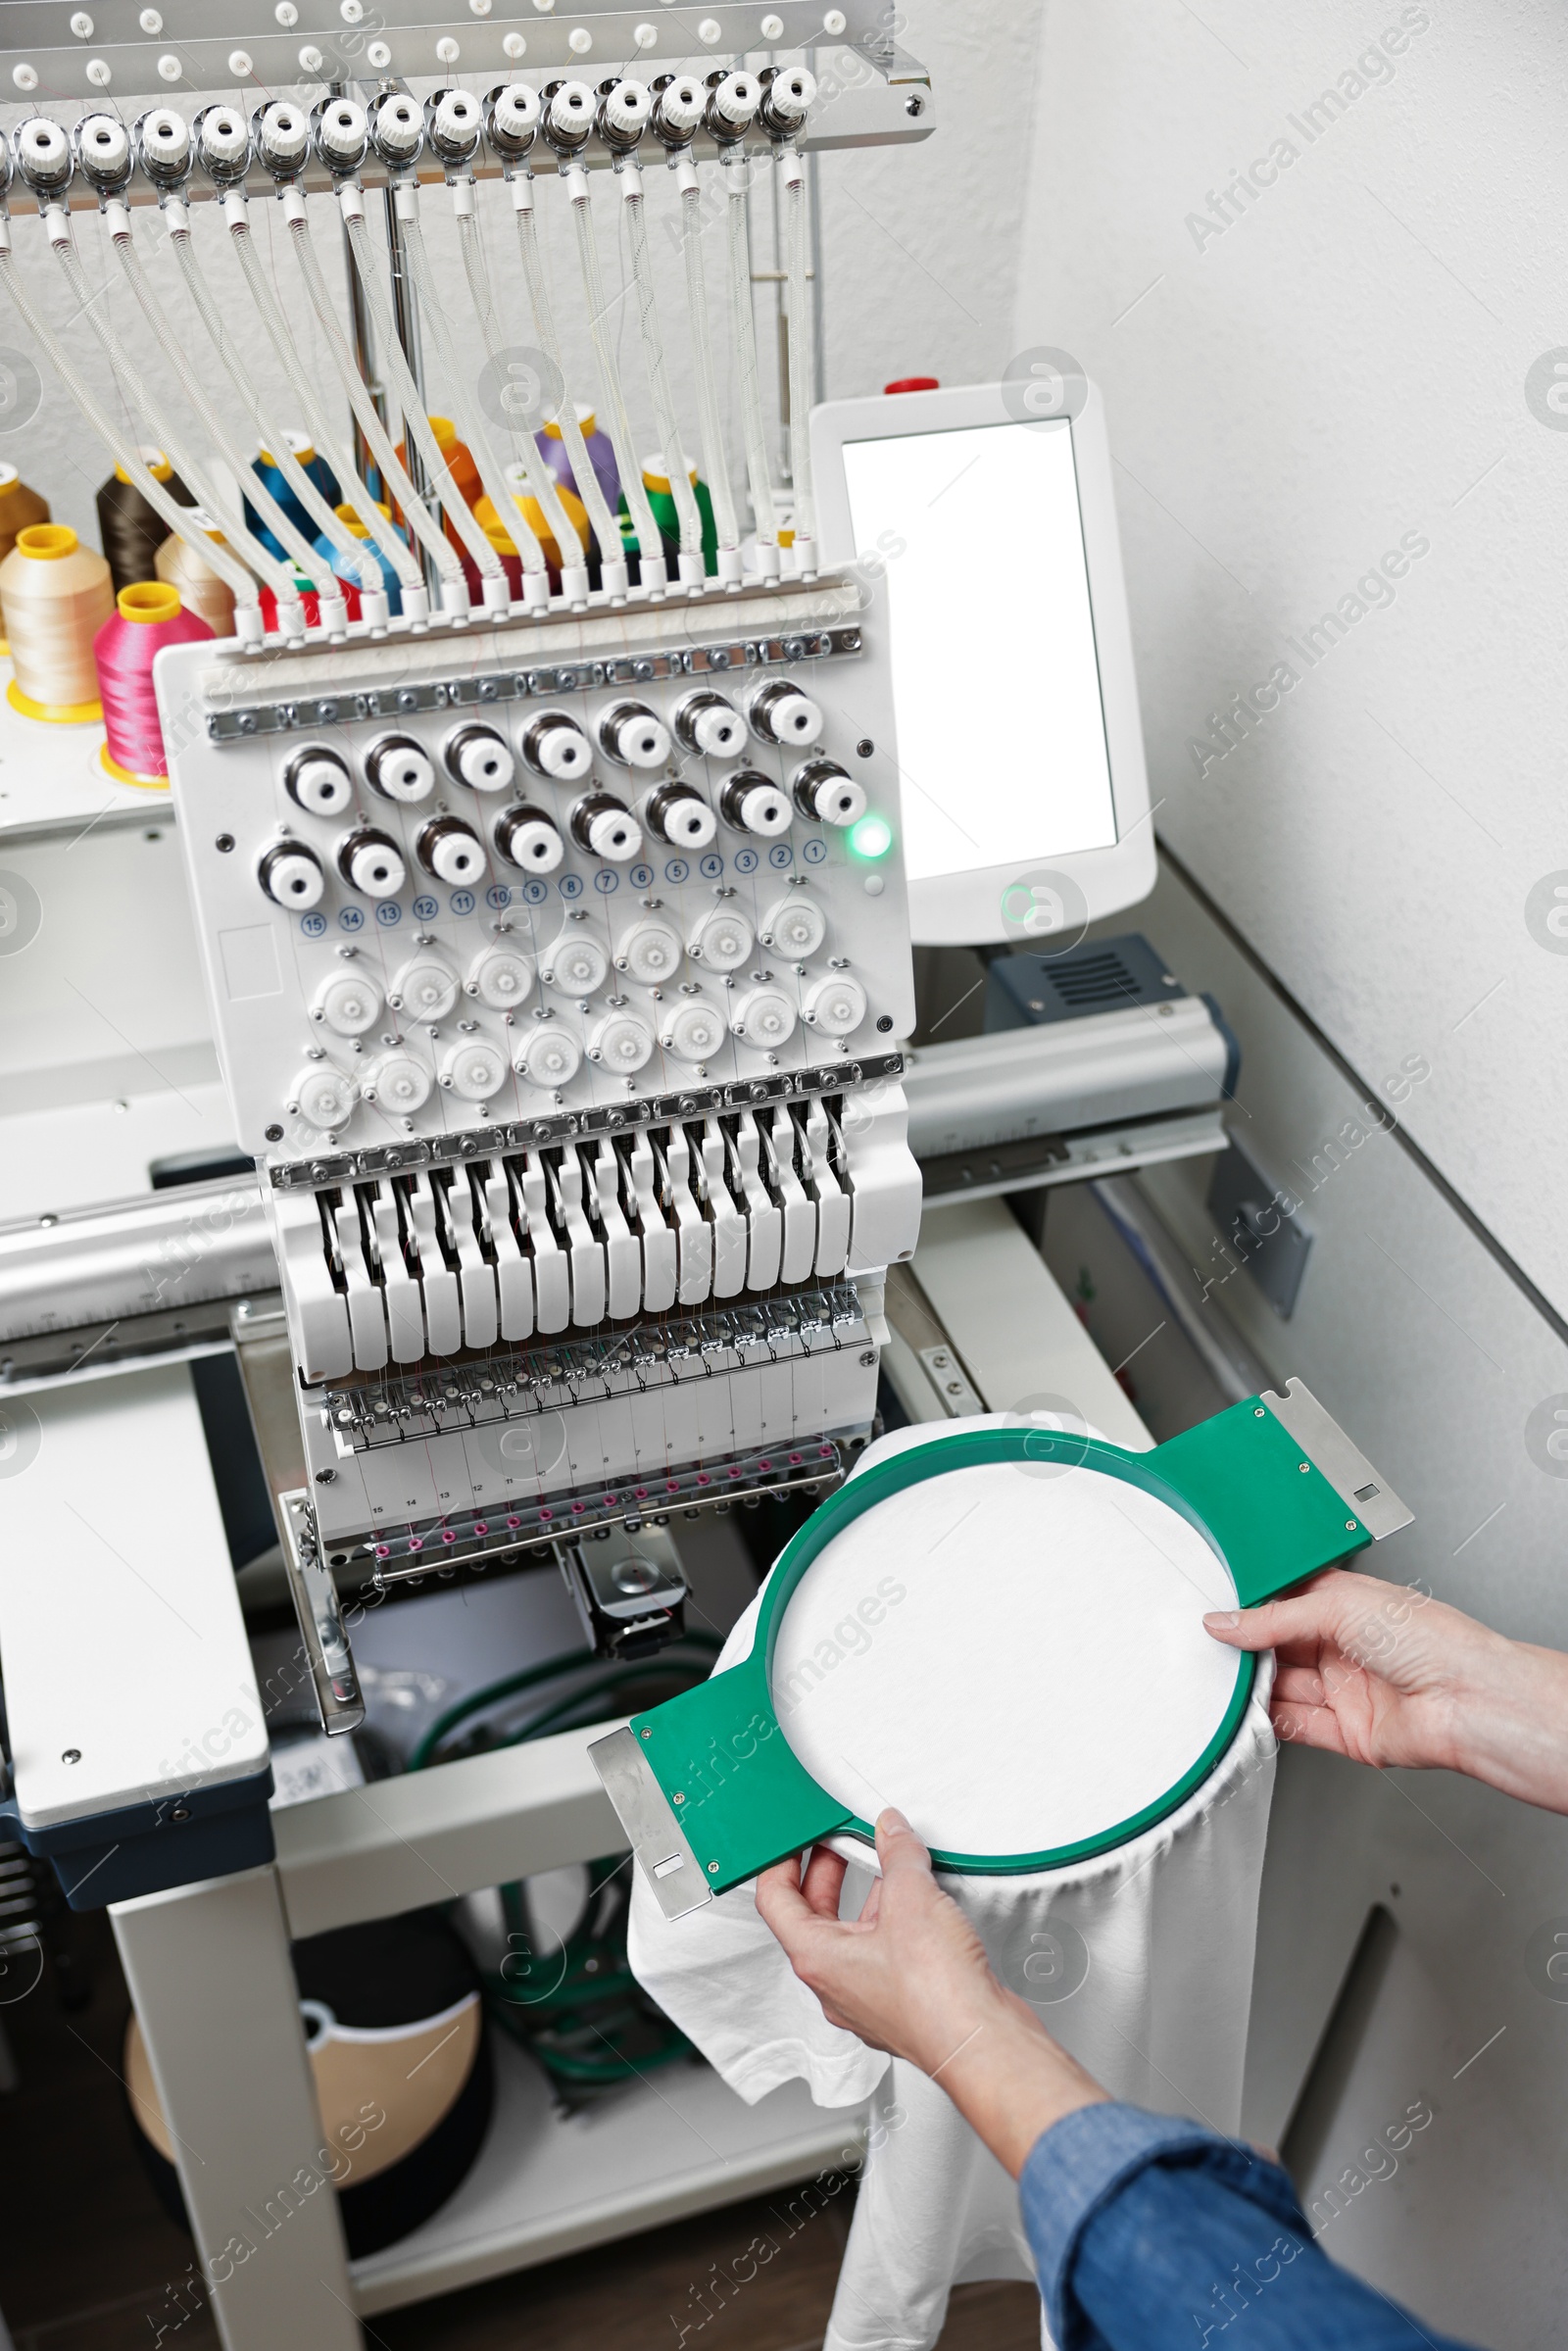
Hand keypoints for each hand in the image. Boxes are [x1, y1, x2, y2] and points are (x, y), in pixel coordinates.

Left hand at [755, 1808, 1106, 2174]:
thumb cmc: (936, 1995)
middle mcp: (834, 1984)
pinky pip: (882, 1955)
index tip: (798, 1836)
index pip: (775, 1900)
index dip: (782, 1860)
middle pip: (813, 1916)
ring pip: (852, 1936)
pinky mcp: (899, 2005)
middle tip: (842, 1841)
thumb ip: (897, 1855)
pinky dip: (892, 1922)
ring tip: (887, 1865)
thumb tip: (890, 1831)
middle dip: (828, 1872)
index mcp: (817, 1959)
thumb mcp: (912, 1898)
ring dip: (865, 1896)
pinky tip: (918, 1904)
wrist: (981, 2044)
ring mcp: (866, 1999)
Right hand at [1204, 1568, 1567, 1812]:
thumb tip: (1227, 1623)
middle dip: (1246, 1649)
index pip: (1283, 1602)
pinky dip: (1267, 1720)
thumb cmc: (1430, 1638)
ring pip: (1282, 1687)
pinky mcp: (1345, 1731)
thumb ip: (1273, 1618)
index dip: (1250, 1608)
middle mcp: (1344, 1646)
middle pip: (1277, 1647)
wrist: (1466, 1700)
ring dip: (1253, 1686)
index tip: (1215, 1611)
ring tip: (1223, 1679)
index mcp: (1346, 1604)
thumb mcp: (1337, 1604)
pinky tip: (1248, 1710)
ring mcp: (1345, 1689)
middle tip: (1212, 1647)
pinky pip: (1295, 1725)